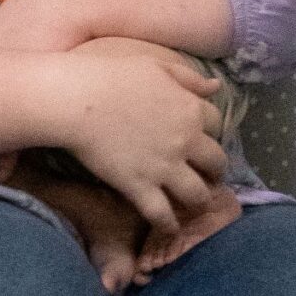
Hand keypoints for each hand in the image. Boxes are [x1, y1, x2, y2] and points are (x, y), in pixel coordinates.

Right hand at [51, 41, 224, 238]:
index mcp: (190, 109)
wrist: (78, 101)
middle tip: (208, 176)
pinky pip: (163, 214)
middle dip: (215, 170)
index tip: (204, 137)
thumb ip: (188, 78)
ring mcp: (165, 168)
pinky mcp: (140, 187)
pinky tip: (169, 228)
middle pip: (216, 162)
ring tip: (195, 203)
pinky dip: (169, 224)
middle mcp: (186, 141)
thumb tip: (215, 86)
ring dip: (200, 200)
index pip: (217, 122)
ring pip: (197, 194)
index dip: (212, 131)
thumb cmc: (113, 76)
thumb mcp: (156, 67)